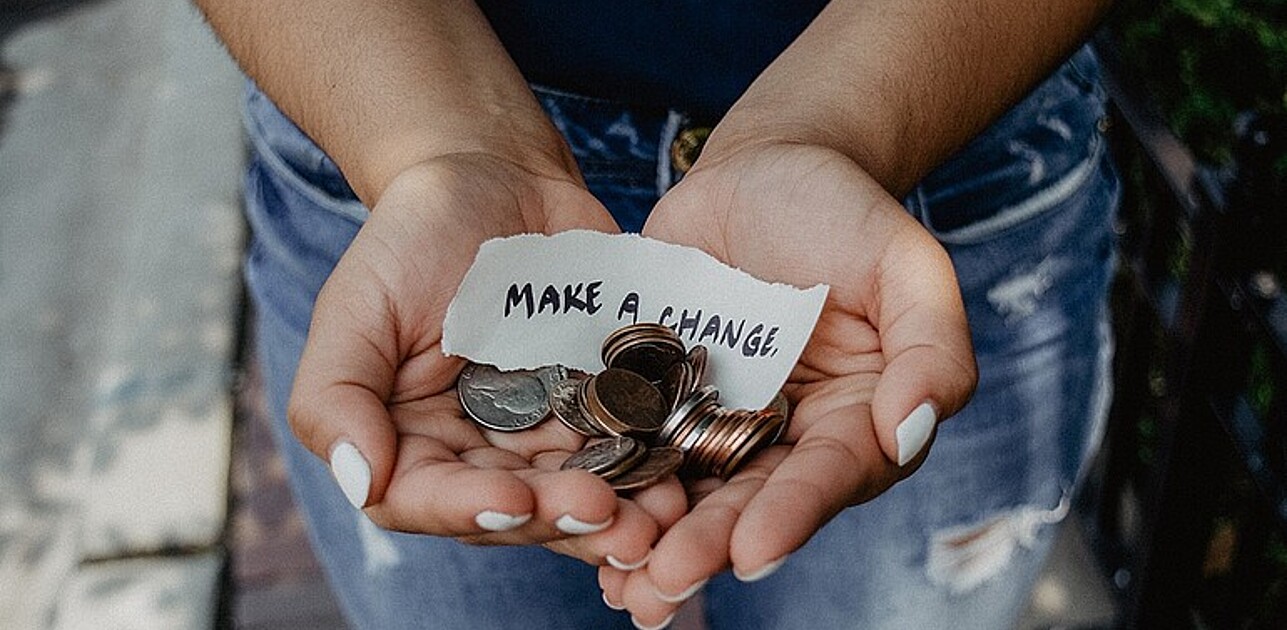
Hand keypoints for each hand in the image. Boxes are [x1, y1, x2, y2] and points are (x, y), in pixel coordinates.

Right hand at [287, 153, 687, 566]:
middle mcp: (479, 454)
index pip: (428, 500)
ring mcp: (546, 434)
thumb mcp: (356, 306)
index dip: (471, 510)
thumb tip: (360, 481)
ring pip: (579, 493)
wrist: (496, 177)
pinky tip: (684, 477)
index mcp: (411, 442)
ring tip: (661, 517)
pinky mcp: (603, 407)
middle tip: (612, 518)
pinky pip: (630, 447)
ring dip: (622, 514)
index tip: (517, 501)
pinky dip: (655, 467)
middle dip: (562, 519)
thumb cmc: (412, 238)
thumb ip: (336, 396)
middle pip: (516, 510)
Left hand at [602, 142, 977, 623]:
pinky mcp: (658, 396)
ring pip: (687, 490)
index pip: (829, 475)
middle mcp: (785, 437)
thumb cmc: (845, 211)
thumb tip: (911, 431)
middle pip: (750, 501)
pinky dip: (609, 482)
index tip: (753, 550)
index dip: (793, 514)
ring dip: (654, 539)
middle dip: (709, 545)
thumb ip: (932, 347)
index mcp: (855, 419)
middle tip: (665, 581)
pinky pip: (632, 444)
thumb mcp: (907, 264)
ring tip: (620, 583)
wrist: (763, 168)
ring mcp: (716, 420)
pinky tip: (575, 518)